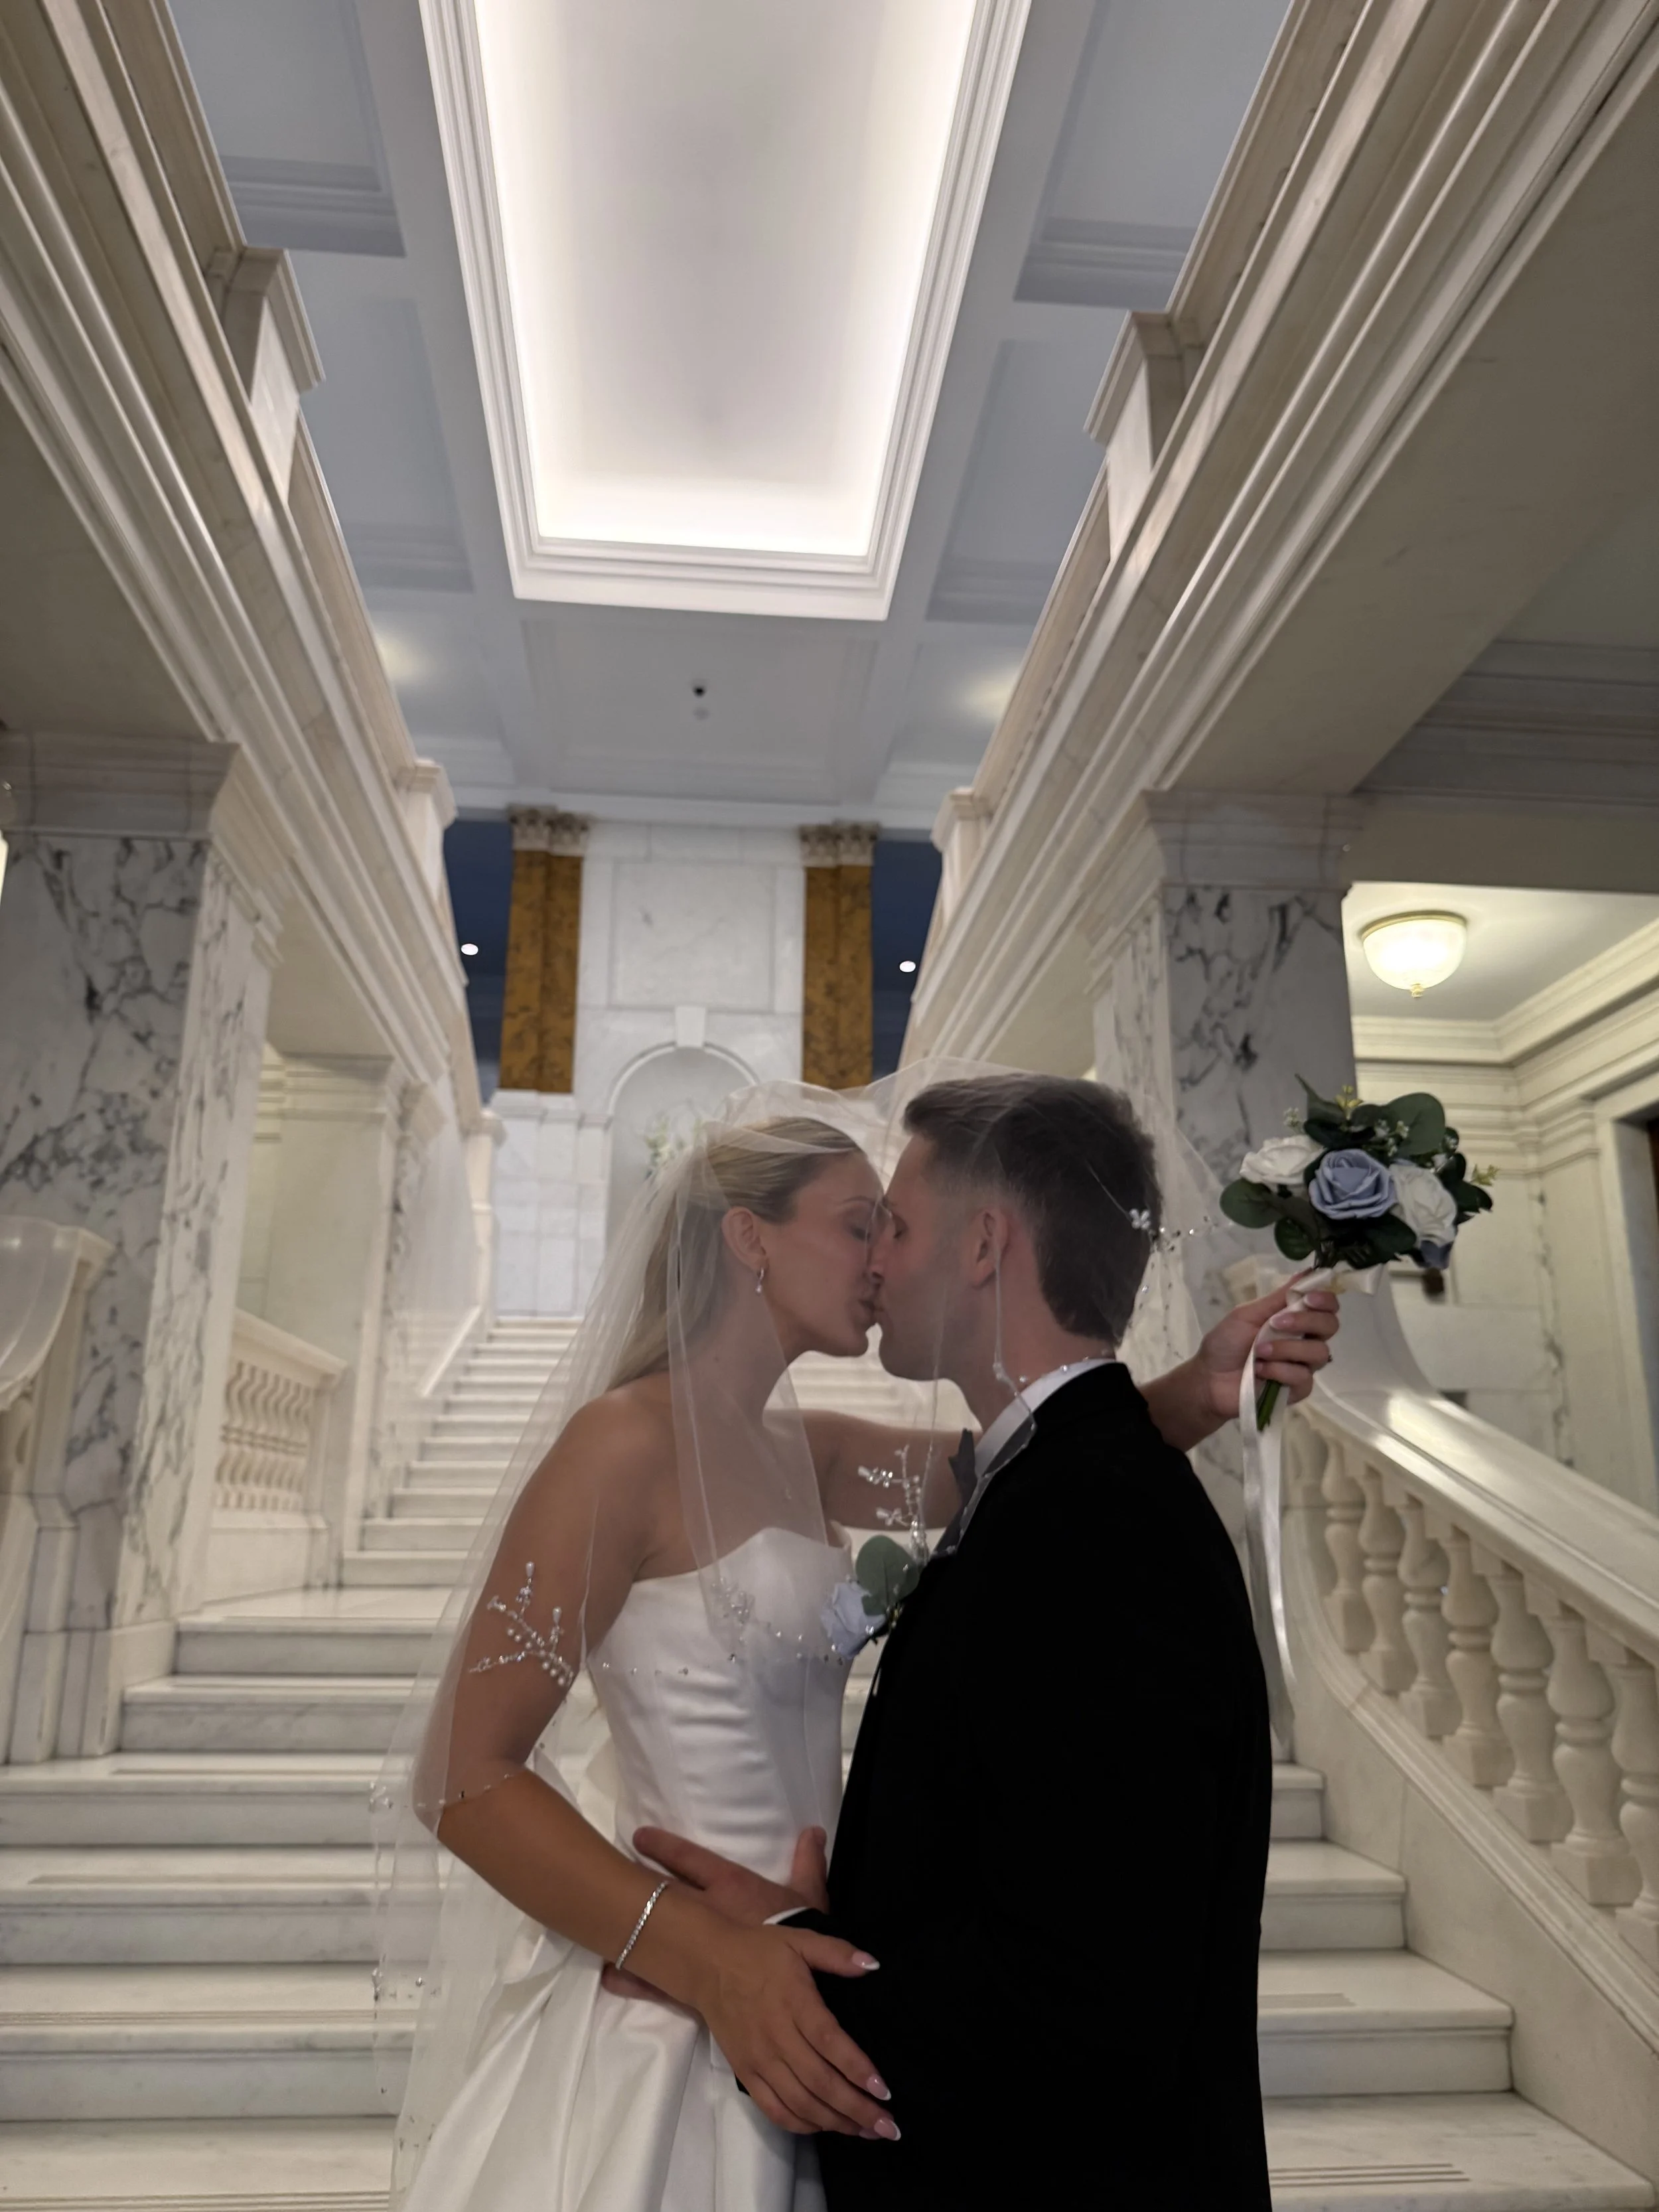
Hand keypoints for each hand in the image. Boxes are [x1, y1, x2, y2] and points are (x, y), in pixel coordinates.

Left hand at [600, 1827, 822, 2000]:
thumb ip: (808, 1863)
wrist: (806, 1989)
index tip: (639, 1836)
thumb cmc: (805, 1935)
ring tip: (595, 1922)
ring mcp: (696, 1952)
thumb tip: (813, 1829)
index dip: (663, 1846)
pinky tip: (609, 1976)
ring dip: (626, 1928)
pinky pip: (657, 1982)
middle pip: (662, 1893)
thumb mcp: (810, 1899)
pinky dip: (632, 1978)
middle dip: (637, 1881)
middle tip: (608, 1870)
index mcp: (732, 1888)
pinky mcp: (695, 1985)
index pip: (691, 1860)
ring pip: (652, 1934)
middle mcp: (706, 1915)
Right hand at [602, 1827, 892, 2139]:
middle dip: (857, 2109)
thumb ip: (836, 1953)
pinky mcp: (745, 2074)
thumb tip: (874, 1966)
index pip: (831, 2044)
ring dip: (836, 2123)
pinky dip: (802, 2124)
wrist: (708, 1964)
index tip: (885, 2092)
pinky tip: (826, 2127)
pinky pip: (775, 2110)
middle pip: (820, 2083)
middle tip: (888, 2127)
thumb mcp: (799, 1940)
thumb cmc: (759, 1951)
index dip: (858, 2070)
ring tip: (866, 2131)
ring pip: (800, 2103)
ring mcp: (760, 2060)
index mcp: (795, 2003)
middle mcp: (777, 2038)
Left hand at [1199, 1278, 1338, 1421]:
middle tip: (1278, 1323)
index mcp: (1295, 1319)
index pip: (1327, 1307)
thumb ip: (1279, 1297)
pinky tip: (1260, 1370)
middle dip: (1306, 1321)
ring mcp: (1304, 1365)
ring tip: (1260, 1351)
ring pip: (1318, 1352)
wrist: (1210, 1378)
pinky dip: (1280, 1371)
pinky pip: (1303, 1377)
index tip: (1309, 1298)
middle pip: (1330, 1326)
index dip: (1325, 1300)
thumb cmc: (1226, 1343)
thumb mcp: (1248, 1314)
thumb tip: (1307, 1271)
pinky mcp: (1298, 1389)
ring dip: (1286, 1348)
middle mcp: (1305, 1340)